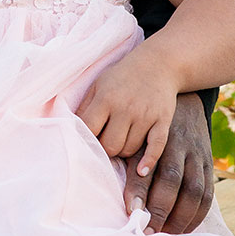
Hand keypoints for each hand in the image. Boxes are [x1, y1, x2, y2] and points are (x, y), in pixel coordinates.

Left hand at [76, 52, 178, 176]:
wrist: (157, 64)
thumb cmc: (122, 77)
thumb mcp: (99, 84)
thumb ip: (85, 107)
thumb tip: (72, 130)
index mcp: (106, 98)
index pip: (90, 130)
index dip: (86, 140)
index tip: (88, 142)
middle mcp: (125, 108)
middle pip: (110, 146)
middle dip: (106, 149)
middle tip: (107, 143)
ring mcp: (145, 115)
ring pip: (130, 150)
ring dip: (124, 151)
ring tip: (122, 141)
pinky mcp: (162, 120)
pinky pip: (156, 147)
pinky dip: (148, 162)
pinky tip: (141, 171)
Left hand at [123, 92, 213, 233]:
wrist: (183, 96)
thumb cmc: (147, 116)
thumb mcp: (133, 124)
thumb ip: (121, 147)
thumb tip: (96, 173)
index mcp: (153, 133)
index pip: (145, 164)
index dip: (138, 189)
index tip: (131, 211)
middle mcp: (177, 143)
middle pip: (171, 180)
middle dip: (160, 209)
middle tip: (146, 231)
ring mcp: (196, 153)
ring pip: (193, 189)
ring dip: (180, 216)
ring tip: (164, 233)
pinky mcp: (208, 162)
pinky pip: (207, 193)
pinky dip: (197, 214)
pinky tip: (184, 227)